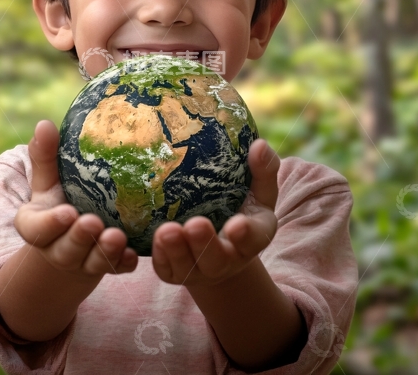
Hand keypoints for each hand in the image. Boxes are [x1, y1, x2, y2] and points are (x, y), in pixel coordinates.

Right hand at [14, 120, 138, 278]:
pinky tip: (135, 255)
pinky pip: (116, 270)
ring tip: (117, 237)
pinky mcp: (106, 267)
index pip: (37, 230)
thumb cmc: (61, 197)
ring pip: (91, 263)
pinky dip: (124, 264)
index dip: (51, 224)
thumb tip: (44, 124)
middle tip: (94, 223)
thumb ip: (45, 156)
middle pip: (65, 249)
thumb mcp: (49, 179)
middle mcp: (57, 249)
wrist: (75, 234)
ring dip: (105, 252)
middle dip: (80, 238)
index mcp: (37, 227)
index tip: (67, 212)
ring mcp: (81, 262)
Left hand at [151, 138, 278, 287]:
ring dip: (176, 250)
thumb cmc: (240, 207)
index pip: (254, 239)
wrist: (217, 242)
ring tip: (166, 231)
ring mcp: (200, 269)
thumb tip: (258, 145)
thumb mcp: (258, 190)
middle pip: (217, 258)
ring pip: (187, 265)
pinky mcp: (174, 271)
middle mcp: (227, 259)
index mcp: (252, 237)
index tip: (237, 225)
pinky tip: (154, 238)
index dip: (246, 235)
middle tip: (195, 224)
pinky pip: (165, 267)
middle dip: (205, 244)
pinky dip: (160, 255)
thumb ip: (263, 169)